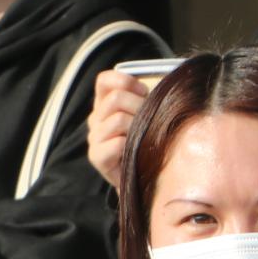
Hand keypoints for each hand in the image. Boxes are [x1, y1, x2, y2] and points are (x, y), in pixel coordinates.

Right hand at [88, 69, 148, 191]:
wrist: (145, 177)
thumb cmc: (149, 141)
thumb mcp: (147, 113)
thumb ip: (146, 97)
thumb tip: (163, 84)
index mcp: (104, 104)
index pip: (104, 81)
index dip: (125, 81)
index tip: (143, 92)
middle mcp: (95, 120)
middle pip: (115, 98)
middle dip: (139, 106)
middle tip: (149, 119)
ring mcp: (94, 139)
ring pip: (118, 119)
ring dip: (136, 126)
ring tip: (143, 136)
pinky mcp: (96, 157)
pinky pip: (117, 143)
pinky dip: (131, 145)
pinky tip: (136, 151)